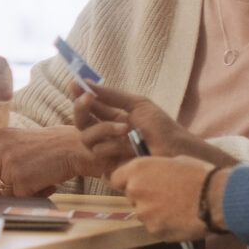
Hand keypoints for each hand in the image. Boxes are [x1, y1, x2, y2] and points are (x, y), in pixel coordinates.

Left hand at [0, 122, 130, 196]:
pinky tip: (46, 185)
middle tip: (11, 188)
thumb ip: (0, 152)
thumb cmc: (50, 147)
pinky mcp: (21, 180)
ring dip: (17, 192)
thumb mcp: (19, 140)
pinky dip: (32, 195)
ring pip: (2, 190)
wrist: (75, 147)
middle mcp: (1, 148)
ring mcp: (10, 164)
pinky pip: (18, 197)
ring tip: (36, 181)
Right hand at [71, 80, 201, 159]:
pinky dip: (113, 145)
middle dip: (81, 108)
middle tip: (87, 98)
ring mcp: (106, 149)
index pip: (91, 106)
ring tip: (127, 129)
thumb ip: (112, 95)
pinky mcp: (107, 165)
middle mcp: (106, 133)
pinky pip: (97, 151)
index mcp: (113, 118)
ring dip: (106, 129)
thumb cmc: (160, 127)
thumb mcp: (137, 105)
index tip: (74, 84)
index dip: (80, 95)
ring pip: (86, 136)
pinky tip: (129, 146)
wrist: (174, 150)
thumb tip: (88, 82)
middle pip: (81, 122)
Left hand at [110, 156, 217, 241]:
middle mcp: (135, 190)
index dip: (127, 181)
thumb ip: (156, 170)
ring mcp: (143, 213)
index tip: (138, 184)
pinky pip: (155, 227)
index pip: (116, 178)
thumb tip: (152, 175)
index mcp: (138, 169)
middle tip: (166, 196)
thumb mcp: (174, 160)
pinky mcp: (154, 230)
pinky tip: (181, 219)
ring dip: (155, 212)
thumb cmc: (200, 174)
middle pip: (131, 197)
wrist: (217, 198)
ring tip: (177, 209)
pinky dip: (165, 225)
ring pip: (144, 213)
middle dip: (145, 197)